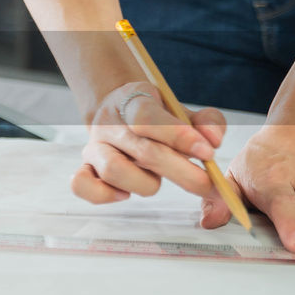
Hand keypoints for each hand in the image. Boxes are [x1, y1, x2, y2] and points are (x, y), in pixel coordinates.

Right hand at [72, 81, 227, 202]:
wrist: (119, 113)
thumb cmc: (158, 118)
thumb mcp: (183, 112)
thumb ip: (207, 122)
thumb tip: (212, 141)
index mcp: (133, 100)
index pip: (148, 117)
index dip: (179, 136)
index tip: (207, 153)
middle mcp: (109, 123)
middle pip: (142, 149)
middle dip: (181, 171)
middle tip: (205, 184)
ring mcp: (94, 147)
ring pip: (114, 171)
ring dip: (146, 183)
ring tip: (156, 180)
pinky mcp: (85, 168)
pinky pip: (81, 185)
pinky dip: (104, 194)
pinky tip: (125, 193)